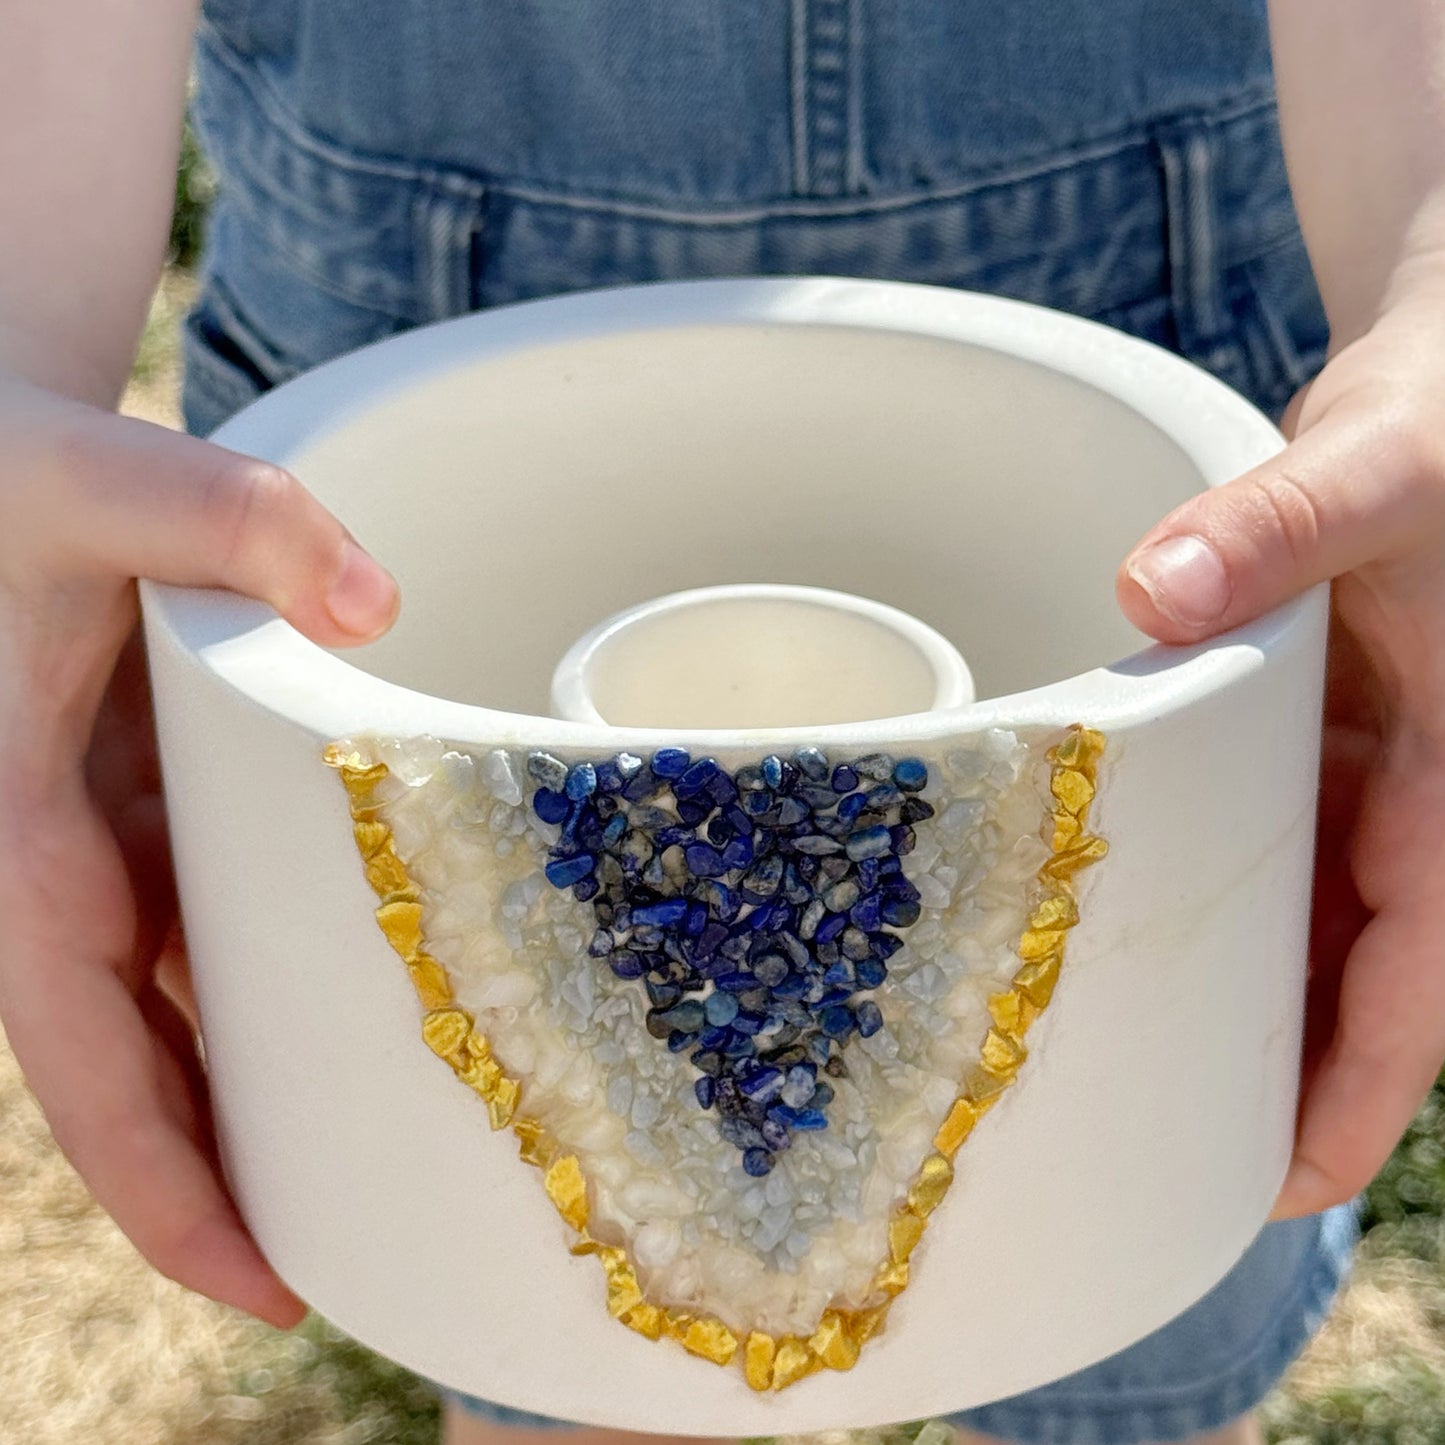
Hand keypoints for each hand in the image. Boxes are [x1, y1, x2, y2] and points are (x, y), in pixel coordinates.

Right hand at [0, 372, 398, 1324]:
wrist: (0, 456)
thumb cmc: (15, 473)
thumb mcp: (100, 480)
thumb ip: (227, 516)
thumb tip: (374, 600)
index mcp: (22, 837)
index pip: (85, 1055)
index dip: (164, 1184)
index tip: (262, 1284)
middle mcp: (64, 867)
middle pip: (146, 1068)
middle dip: (233, 1177)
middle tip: (370, 1259)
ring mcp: (112, 847)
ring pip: (183, 1011)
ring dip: (262, 1094)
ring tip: (389, 1165)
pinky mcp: (156, 809)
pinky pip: (210, 933)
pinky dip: (271, 989)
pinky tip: (356, 1015)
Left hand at [1117, 295, 1444, 1217]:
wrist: (1438, 377)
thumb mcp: (1385, 466)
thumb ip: (1284, 525)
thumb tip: (1155, 588)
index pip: (1418, 972)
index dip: (1353, 1090)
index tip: (1276, 1182)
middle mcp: (1422, 789)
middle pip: (1349, 970)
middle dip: (1274, 1064)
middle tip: (1153, 1147)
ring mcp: (1362, 764)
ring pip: (1302, 911)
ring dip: (1235, 983)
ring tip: (1125, 1060)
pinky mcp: (1308, 725)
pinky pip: (1267, 832)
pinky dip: (1213, 878)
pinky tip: (1135, 913)